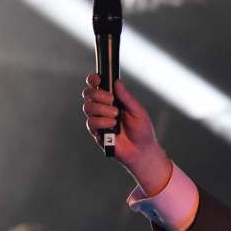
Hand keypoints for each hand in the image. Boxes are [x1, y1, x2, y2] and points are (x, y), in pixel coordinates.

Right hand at [81, 75, 172, 194]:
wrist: (142, 150)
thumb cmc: (142, 130)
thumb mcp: (138, 111)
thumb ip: (126, 97)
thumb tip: (117, 82)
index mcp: (113, 100)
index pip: (96, 85)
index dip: (93, 80)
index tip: (98, 80)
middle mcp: (103, 108)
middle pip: (88, 94)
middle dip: (98, 95)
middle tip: (112, 101)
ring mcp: (98, 119)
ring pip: (88, 107)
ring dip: (102, 110)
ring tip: (116, 117)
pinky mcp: (96, 132)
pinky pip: (91, 122)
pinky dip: (102, 122)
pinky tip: (112, 126)